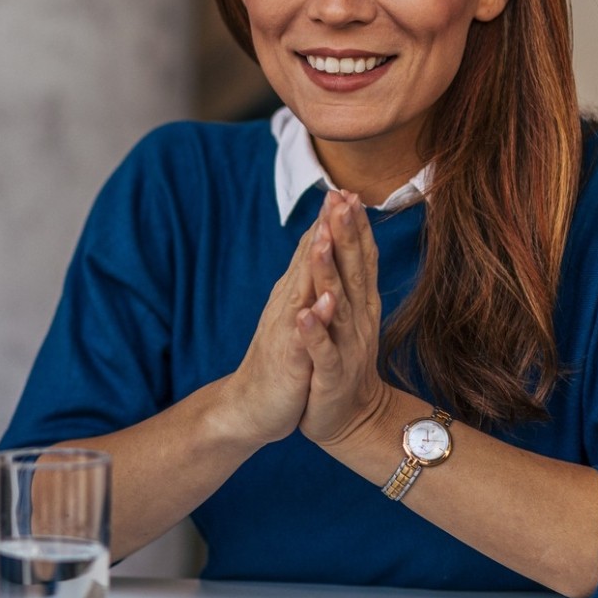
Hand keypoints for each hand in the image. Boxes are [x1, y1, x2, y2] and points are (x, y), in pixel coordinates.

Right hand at [214, 202, 323, 446]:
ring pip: (302, 291)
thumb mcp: (297, 317)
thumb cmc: (280, 362)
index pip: (314, 251)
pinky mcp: (288, 360)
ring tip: (326, 235)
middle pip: (308, 260)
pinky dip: (312, 320)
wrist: (251, 407)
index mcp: (296, 294)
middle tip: (336, 193)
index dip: (330, 222)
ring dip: (314, 264)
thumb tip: (319, 250)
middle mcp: (289, 304)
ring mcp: (287, 330)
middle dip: (323, 228)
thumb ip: (307, 284)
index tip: (346, 190)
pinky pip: (301, 337)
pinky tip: (323, 303)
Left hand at [296, 191, 393, 447]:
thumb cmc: (343, 362)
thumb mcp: (349, 317)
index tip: (348, 192)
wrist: (350, 418)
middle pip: (352, 272)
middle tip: (344, 201)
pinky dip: (314, 331)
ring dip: (330, 274)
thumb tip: (351, 238)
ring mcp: (345, 347)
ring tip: (323, 243)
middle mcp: (357, 321)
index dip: (355, 226)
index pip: (359, 259)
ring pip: (337, 305)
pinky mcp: (329, 374)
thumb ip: (351, 280)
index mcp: (360, 306)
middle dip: (347, 236)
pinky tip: (305, 313)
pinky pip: (321, 350)